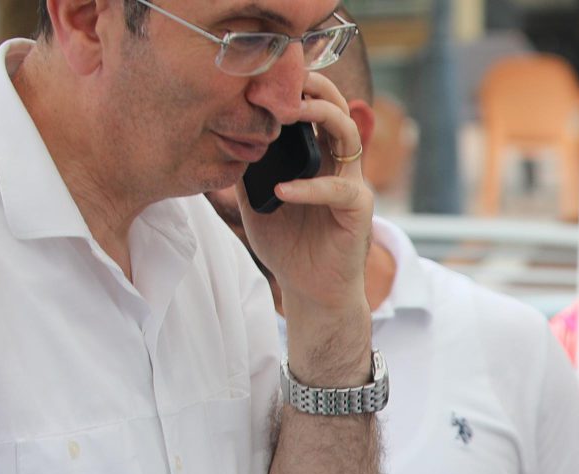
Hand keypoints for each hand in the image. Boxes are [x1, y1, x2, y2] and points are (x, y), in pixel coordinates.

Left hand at [239, 72, 373, 323]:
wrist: (311, 291)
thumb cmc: (287, 246)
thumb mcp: (254, 200)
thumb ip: (246, 169)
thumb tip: (220, 137)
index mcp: (316, 156)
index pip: (313, 107)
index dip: (293, 88)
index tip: (260, 78)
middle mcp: (338, 163)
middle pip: (337, 106)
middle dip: (313, 86)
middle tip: (279, 80)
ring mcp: (351, 184)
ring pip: (346, 133)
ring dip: (319, 115)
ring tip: (286, 114)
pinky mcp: (358, 210)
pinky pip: (337, 189)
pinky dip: (308, 188)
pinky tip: (282, 191)